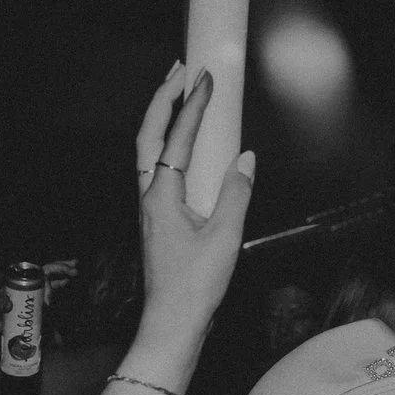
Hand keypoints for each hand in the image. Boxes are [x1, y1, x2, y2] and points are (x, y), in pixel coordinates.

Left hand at [134, 65, 256, 348]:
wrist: (172, 324)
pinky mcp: (156, 221)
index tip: (206, 79)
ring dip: (162, 120)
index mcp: (161, 195)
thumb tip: (245, 160)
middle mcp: (149, 197)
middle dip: (163, 98)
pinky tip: (183, 145)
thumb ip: (236, 194)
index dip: (192, 104)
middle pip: (149, 135)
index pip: (177, 137)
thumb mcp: (225, 237)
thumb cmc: (194, 287)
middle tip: (180, 70)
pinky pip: (158, 171)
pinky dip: (167, 146)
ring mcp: (149, 209)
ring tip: (177, 95)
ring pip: (148, 152)